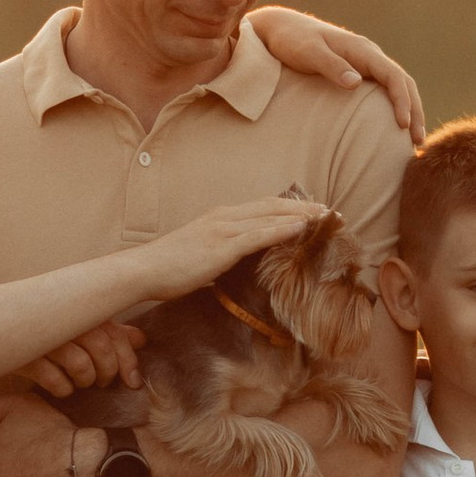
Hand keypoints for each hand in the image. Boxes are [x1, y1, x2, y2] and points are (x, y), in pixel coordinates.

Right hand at [15, 321, 144, 396]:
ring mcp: (43, 336)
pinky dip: (62, 388)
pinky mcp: (24, 355)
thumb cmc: (45, 326)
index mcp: (81, 306)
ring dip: (85, 380)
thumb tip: (141, 339)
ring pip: (80, 365)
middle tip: (102, 381)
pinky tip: (62, 388)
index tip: (133, 382)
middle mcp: (64, 317)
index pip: (115, 334)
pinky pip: (53, 379)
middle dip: (106, 372)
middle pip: (101, 349)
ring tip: (81, 382)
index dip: (128, 361)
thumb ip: (109, 331)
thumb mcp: (78, 324)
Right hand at [149, 194, 330, 291]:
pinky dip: (282, 229)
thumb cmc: (169, 268)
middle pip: (273, 206)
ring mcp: (223, 229)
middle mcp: (225, 216)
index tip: (315, 212)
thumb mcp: (203, 255)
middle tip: (332, 212)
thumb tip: (242, 264)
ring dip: (301, 216)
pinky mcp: (221, 246)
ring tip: (326, 218)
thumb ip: (224, 253)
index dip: (291, 207)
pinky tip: (301, 229)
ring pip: (270, 216)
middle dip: (304, 208)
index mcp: (221, 217)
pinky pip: (258, 235)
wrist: (144, 270)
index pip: (264, 207)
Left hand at [246, 8, 425, 145]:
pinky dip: (395, 108)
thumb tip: (356, 82)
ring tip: (413, 142)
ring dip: (409, 111)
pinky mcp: (358, 73)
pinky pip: (384, 91)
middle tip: (418, 142)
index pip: (393, 76)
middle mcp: (369, 56)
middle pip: (403, 83)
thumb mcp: (308, 52)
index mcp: (362, 50)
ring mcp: (365, 64)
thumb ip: (331, 66)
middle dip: (415, 111)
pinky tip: (393, 129)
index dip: (402, 101)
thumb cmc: (291, 41)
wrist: (280, 29)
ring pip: (397, 88)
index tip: (403, 126)